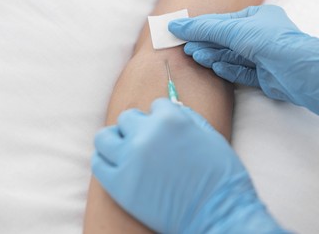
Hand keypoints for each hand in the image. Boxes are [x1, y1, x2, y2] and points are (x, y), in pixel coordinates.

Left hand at [92, 98, 285, 232]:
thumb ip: (187, 117)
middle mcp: (146, 135)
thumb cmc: (219, 175)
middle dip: (139, 126)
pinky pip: (99, 162)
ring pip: (104, 137)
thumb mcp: (210, 136)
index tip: (165, 128)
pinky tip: (120, 164)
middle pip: (127, 118)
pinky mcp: (119, 184)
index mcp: (170, 120)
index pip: (155, 105)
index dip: (162, 116)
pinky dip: (107, 160)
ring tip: (128, 149)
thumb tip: (170, 108)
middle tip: (148, 140)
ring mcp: (130, 160)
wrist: (216, 213)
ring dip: (116, 139)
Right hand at [169, 5, 318, 126]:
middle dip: (206, 43)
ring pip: (233, 56)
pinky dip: (228, 69)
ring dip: (214, 56)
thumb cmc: (271, 41)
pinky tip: (214, 67)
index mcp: (257, 18)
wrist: (298, 70)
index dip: (200, 26)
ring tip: (196, 56)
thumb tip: (178, 25)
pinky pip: (242, 71)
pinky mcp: (265, 76)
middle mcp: (261, 36)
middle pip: (226, 40)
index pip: (223, 22)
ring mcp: (264, 57)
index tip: (180, 30)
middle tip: (186, 48)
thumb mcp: (234, 30)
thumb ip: (205, 29)